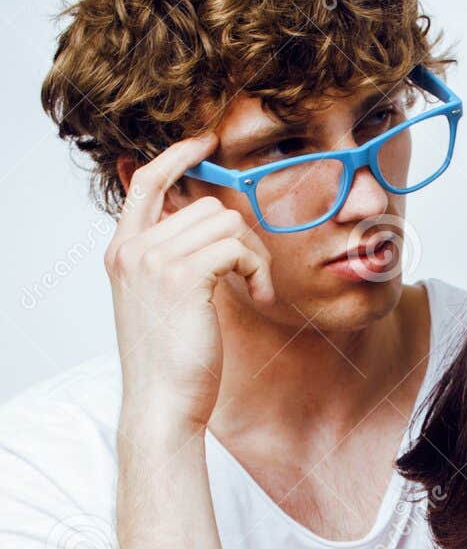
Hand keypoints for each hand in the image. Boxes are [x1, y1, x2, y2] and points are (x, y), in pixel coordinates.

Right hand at [105, 133, 274, 431]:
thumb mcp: (163, 304)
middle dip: (243, 238)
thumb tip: (211, 231)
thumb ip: (174, 263)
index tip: (207, 143)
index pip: (147, 182)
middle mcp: (133, 249)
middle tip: (255, 277)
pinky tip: (259, 300)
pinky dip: (258, 271)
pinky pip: (236, 247)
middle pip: (205, 206)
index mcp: (123, 252)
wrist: (162, 406)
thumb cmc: (171, 364)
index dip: (178, 156)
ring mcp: (154, 260)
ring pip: (226, 223)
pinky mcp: (182, 277)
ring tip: (256, 291)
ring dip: (255, 257)